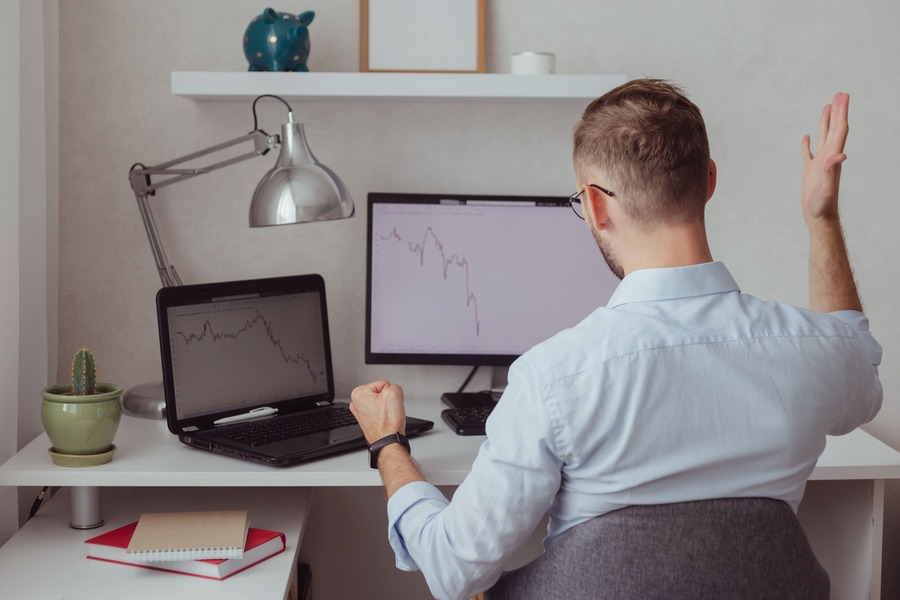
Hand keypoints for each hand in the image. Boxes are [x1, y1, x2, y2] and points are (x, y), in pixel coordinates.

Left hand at [349, 380, 407, 443]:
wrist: (389, 441)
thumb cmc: (388, 423)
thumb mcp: (395, 394)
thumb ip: (394, 386)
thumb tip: (393, 392)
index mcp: (358, 394)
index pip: (383, 383)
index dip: (389, 393)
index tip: (388, 404)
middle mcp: (356, 403)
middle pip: (381, 392)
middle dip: (387, 400)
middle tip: (388, 410)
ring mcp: (361, 413)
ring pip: (381, 401)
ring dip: (387, 407)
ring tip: (387, 416)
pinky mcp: (367, 420)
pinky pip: (380, 410)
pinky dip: (385, 414)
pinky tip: (386, 420)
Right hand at [801, 92, 848, 225]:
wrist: (819, 217)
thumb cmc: (823, 204)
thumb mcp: (827, 187)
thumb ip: (831, 170)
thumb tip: (840, 155)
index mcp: (832, 157)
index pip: (839, 130)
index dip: (841, 113)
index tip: (843, 97)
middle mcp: (829, 157)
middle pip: (834, 129)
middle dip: (837, 111)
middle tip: (839, 94)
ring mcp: (819, 164)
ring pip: (823, 137)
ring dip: (825, 122)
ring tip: (827, 107)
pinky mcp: (810, 172)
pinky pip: (808, 154)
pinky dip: (807, 144)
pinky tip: (806, 137)